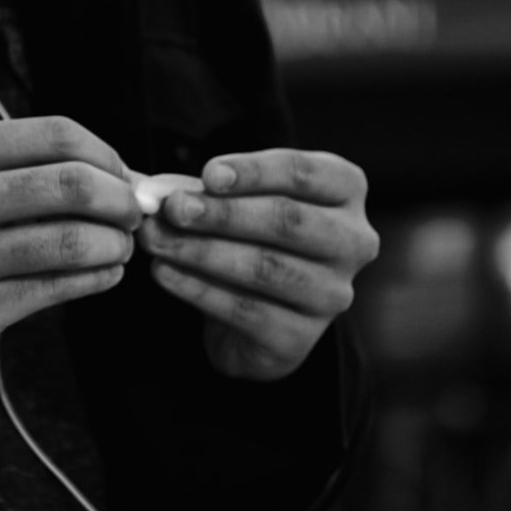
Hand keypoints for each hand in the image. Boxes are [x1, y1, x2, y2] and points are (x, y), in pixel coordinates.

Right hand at [0, 116, 141, 389]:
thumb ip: (12, 167)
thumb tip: (107, 171)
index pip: (59, 134)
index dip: (109, 155)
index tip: (122, 176)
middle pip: (77, 184)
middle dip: (122, 201)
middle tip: (131, 215)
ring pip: (76, 241)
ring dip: (116, 246)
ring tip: (118, 250)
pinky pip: (62, 288)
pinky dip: (99, 279)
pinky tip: (104, 275)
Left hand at [137, 149, 378, 380]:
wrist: (256, 315)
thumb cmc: (251, 237)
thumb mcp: (237, 201)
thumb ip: (207, 192)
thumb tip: (159, 193)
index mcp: (345, 192)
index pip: (305, 173)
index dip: (254, 172)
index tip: (208, 174)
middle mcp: (352, 242)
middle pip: (288, 221)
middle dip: (224, 214)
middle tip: (174, 208)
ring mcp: (332, 294)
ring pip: (266, 268)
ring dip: (203, 251)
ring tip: (158, 240)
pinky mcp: (301, 338)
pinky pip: (245, 310)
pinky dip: (197, 289)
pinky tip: (164, 273)